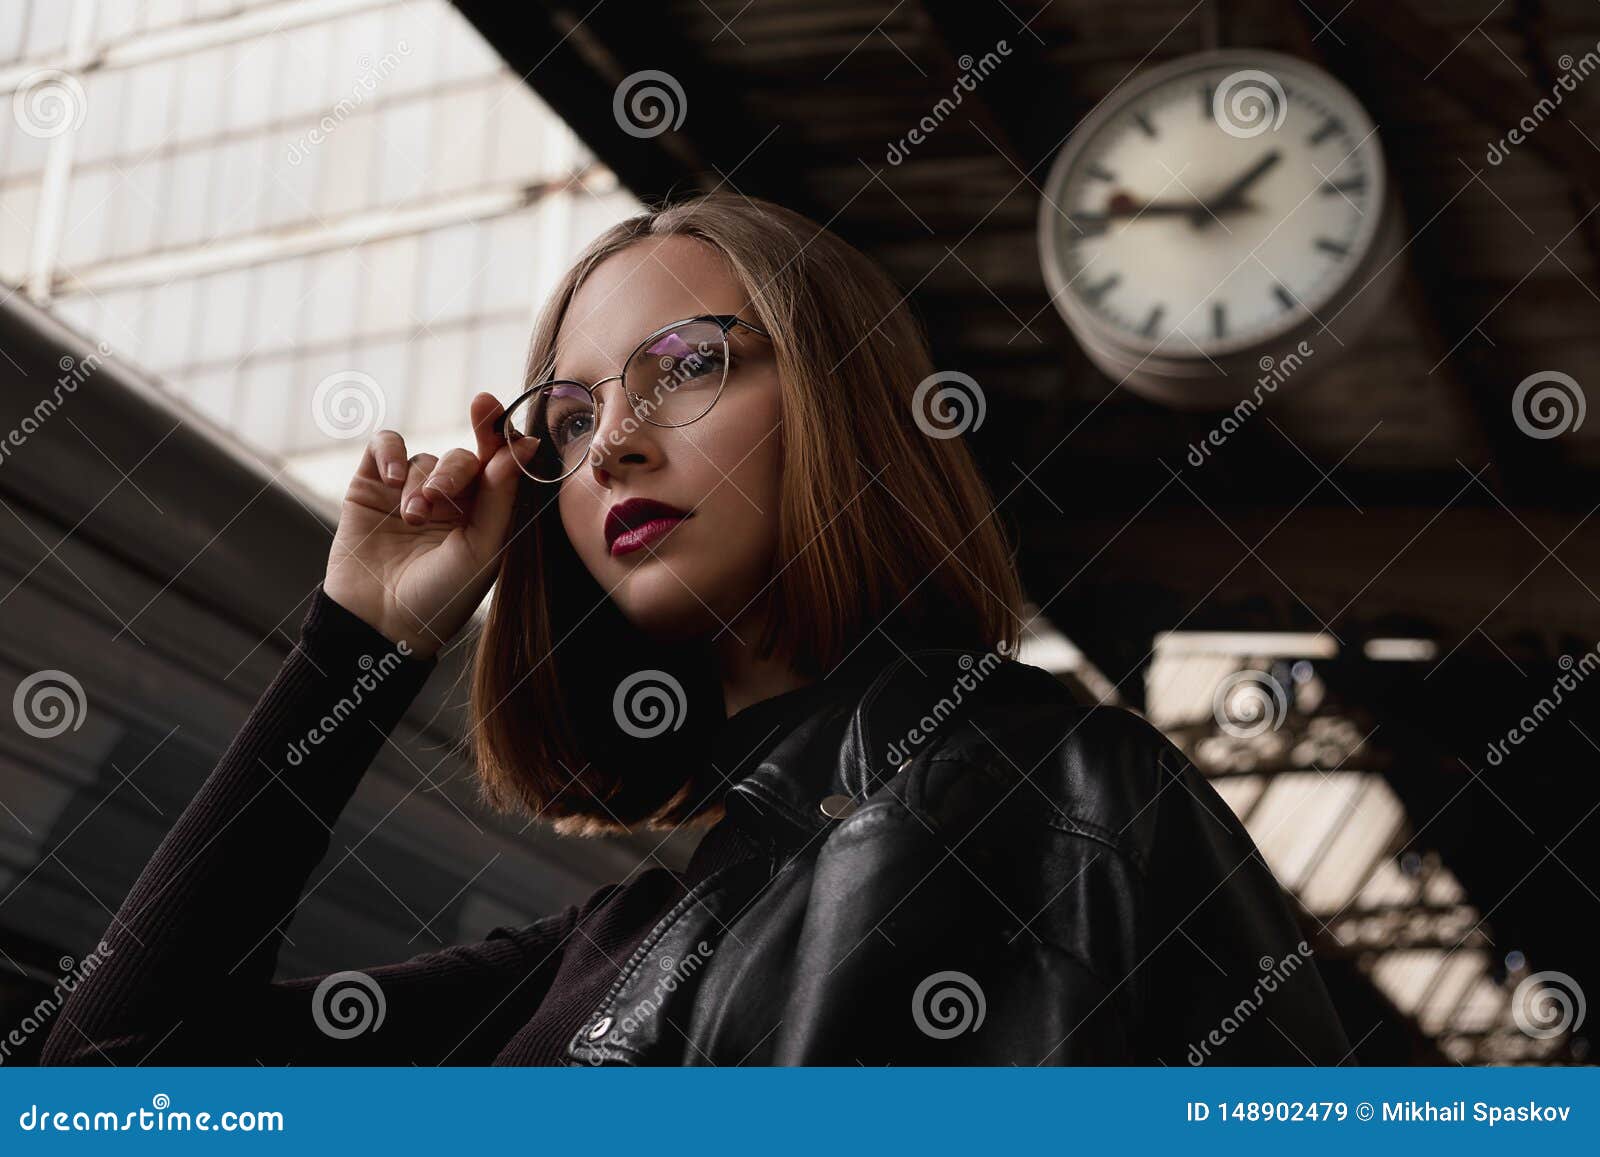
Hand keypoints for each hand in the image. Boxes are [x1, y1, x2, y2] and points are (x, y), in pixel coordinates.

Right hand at [322, 392, 528, 656]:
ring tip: (412, 519)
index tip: (488, 407)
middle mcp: (451, 498)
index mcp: (485, 513)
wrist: (379, 622)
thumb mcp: (483, 548)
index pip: (496, 461)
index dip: (496, 431)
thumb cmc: (442, 596)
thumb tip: (527, 442)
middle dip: (452, 474)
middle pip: (461, 457)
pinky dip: (390, 453)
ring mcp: (409, 491)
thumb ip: (502, 496)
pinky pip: (385, 445)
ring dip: (419, 482)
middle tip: (435, 503)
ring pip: (422, 457)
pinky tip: (390, 479)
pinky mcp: (371, 486)